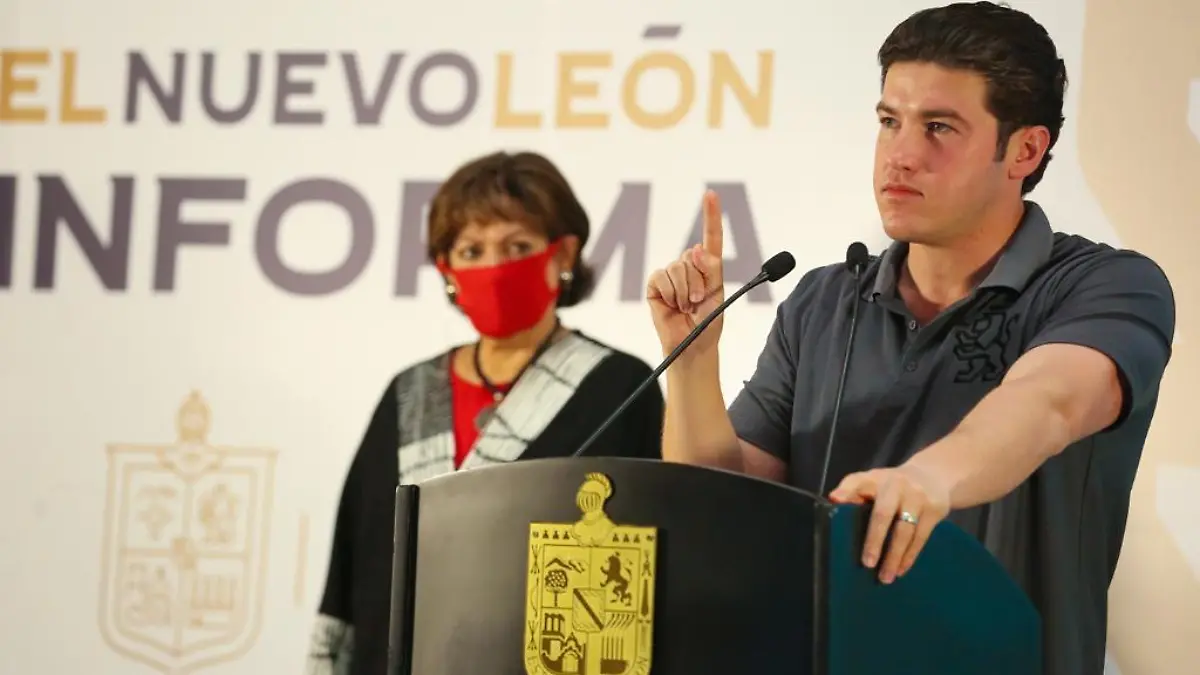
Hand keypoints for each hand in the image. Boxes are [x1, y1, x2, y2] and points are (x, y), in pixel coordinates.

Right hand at [645, 190, 724, 356]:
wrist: (692, 347)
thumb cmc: (707, 324)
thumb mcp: (717, 294)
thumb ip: (710, 269)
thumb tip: (694, 249)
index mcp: (709, 267)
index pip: (710, 238)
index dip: (710, 215)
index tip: (710, 194)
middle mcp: (688, 267)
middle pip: (693, 258)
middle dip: (699, 282)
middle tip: (698, 303)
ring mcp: (670, 275)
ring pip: (678, 268)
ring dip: (685, 291)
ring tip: (686, 307)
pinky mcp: (655, 284)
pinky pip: (661, 277)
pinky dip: (669, 292)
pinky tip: (671, 305)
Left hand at [829, 464, 950, 583]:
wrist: (934, 475)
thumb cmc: (893, 485)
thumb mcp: (874, 482)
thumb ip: (854, 491)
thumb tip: (834, 501)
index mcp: (876, 478)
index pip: (858, 481)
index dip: (846, 490)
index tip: (835, 500)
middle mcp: (896, 485)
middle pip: (883, 514)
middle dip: (874, 540)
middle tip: (867, 563)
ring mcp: (917, 497)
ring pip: (904, 531)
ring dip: (894, 556)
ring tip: (885, 577)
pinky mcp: (934, 510)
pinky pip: (920, 537)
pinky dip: (910, 556)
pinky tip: (901, 569)